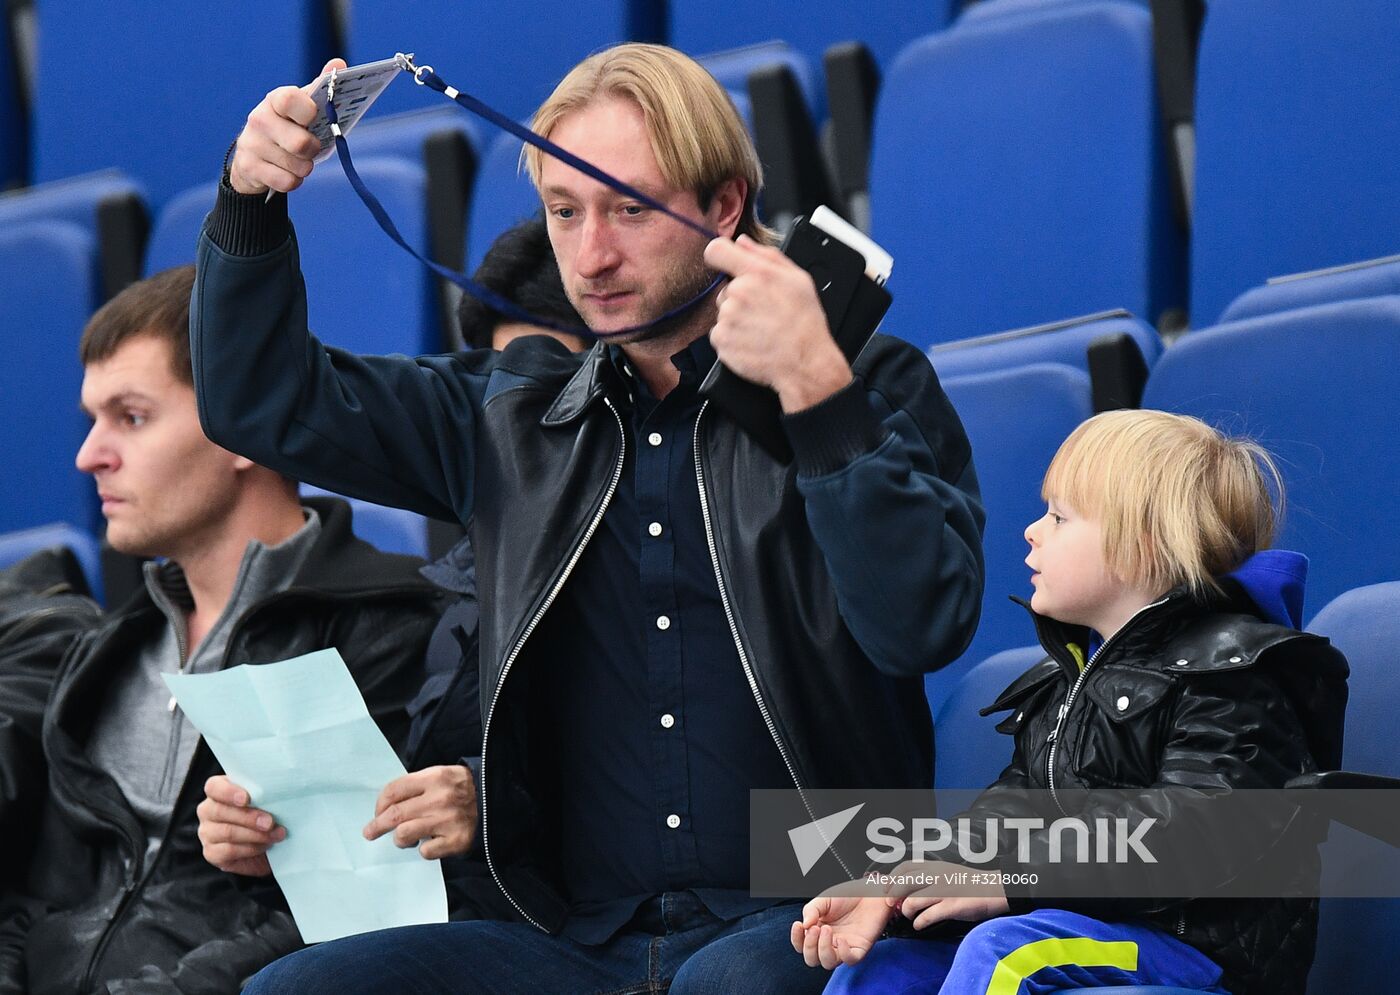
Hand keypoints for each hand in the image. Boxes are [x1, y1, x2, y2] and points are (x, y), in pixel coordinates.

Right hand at [197, 775, 284, 876]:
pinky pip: (229, 851)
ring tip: (276, 835)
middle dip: (249, 817)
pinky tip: (265, 845)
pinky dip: (251, 848)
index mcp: (218, 791)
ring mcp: (207, 832)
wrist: (267, 847)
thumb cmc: (267, 814)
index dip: (229, 792)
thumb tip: (280, 790)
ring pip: (227, 832)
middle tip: (270, 822)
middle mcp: (208, 810)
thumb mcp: (266, 800)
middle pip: (220, 811)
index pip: (214, 787)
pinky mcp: (211, 853)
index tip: (247, 799)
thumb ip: (265, 793)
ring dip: (256, 834)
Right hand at [228, 58, 345, 195]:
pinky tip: (286, 172)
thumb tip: (339, 63)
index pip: (291, 100)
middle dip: (313, 150)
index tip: (314, 118)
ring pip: (298, 167)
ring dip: (304, 167)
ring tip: (296, 159)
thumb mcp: (303, 108)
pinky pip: (287, 182)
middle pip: (301, 144)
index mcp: (275, 100)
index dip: (308, 111)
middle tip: (310, 147)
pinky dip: (294, 181)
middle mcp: (259, 119)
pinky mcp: (249, 167)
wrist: (253, 158)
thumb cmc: (288, 128)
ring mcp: (251, 144)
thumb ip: (321, 89)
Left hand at [362, 764, 477, 859]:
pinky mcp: (456, 840)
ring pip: (404, 834)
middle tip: (369, 832)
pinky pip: (425, 851)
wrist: (497, 800)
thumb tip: (386, 807)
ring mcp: (447, 820)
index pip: (394, 790)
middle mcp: (439, 798)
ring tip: (407, 838)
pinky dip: (424, 849)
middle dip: (376, 826)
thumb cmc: (462, 789)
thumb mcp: (441, 776)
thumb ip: (416, 786)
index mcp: (434, 777)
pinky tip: (432, 842)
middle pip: (394, 815)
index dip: (379, 804)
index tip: (377, 813)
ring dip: (400, 839)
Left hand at [703, 235, 853, 412]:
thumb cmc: (805, 323)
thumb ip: (768, 255)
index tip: (726, 265)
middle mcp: (739, 293)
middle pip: (725, 289)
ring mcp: (728, 318)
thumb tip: (743, 242)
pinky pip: (720, 334)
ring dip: (737, 320)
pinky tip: (752, 342)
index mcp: (758, 274)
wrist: (805, 363)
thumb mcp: (799, 280)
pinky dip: (732, 339)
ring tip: (761, 330)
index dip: (720, 256)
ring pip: (724, 313)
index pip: (717, 251)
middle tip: (763, 313)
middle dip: (740, 299)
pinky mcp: (721, 340)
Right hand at [789, 894, 891, 969]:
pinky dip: (843, 953)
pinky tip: (841, 939)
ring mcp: (844, 948)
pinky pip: (849, 960)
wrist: (868, 892)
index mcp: (818, 932)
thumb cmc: (846, 896)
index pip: (801, 946)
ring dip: (823, 949)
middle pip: (812, 959)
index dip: (797, 939)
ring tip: (827, 929)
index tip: (798, 925)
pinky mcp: (860, 949)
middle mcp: (829, 943)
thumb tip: (804, 926)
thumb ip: (811, 911)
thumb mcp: (824, 899)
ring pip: (828, 963)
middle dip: (810, 946)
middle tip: (816, 928)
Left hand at [884, 860, 1010, 929]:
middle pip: (903, 884)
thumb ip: (929, 876)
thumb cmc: (969, 883)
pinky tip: (919, 925)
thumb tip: (906, 887)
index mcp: (934, 866)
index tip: (887, 889)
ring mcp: (943, 891)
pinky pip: (927, 916)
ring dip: (907, 912)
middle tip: (892, 906)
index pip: (905, 867)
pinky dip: (919, 923)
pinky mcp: (951, 907)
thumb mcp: (947, 871)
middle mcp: (936, 876)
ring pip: (912, 902)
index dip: (892, 878)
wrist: (994, 890)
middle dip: (893, 897)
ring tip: (910, 916)